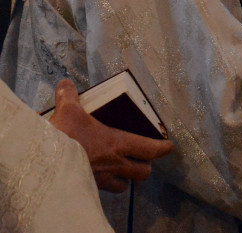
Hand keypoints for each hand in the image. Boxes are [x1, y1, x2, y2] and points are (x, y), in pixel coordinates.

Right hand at [47, 78, 173, 192]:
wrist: (41, 164)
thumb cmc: (62, 136)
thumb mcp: (68, 110)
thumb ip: (69, 95)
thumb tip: (66, 82)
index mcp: (117, 143)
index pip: (150, 149)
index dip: (162, 148)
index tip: (169, 146)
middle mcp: (114, 163)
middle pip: (142, 172)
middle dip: (146, 166)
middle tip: (143, 158)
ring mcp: (101, 179)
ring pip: (124, 185)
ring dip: (126, 178)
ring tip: (123, 170)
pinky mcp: (87, 188)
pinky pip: (103, 190)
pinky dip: (106, 185)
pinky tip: (99, 178)